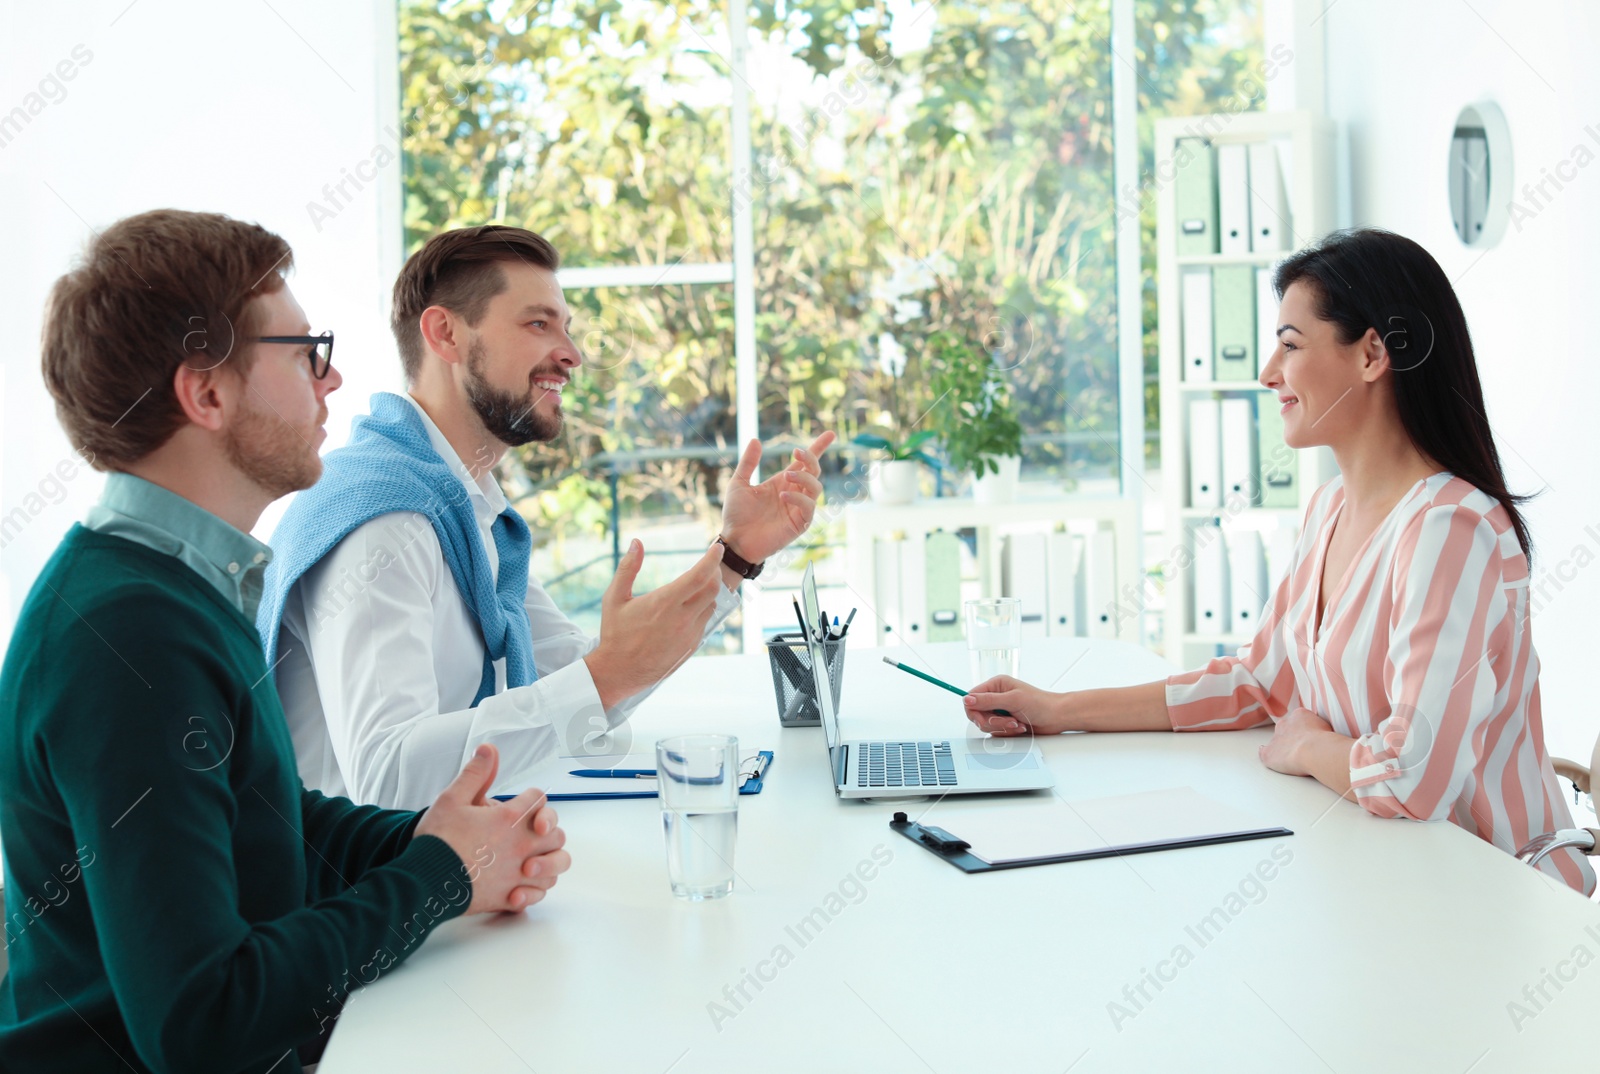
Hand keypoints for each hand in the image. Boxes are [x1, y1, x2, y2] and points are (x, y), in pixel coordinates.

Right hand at [414, 744, 570, 914]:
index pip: (539, 799)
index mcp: (510, 818)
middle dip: (547, 829)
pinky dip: (535, 889)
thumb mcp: (451, 798)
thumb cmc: (438, 840)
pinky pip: (538, 893)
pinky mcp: (510, 896)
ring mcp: (518, 873)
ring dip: (548, 861)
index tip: (521, 803)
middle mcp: (521, 845)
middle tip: (532, 830)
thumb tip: (488, 749)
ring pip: (554, 867)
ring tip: (532, 859)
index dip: (531, 798)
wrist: (423, 881)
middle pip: (556, 834)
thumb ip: (475, 774)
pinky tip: (521, 883)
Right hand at [584, 539, 723, 707]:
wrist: (620, 672)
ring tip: (696, 586)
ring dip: (707, 593)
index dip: (712, 559)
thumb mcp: (614, 598)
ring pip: (710, 606)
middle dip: (713, 573)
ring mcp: (689, 635)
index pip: (699, 575)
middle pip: (712, 589)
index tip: (716, 548)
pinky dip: (701, 611)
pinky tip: (688, 609)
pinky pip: (704, 623)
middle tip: (707, 566)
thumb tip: (636, 542)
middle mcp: (682, 619)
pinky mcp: (691, 647)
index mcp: (665, 603)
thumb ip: (627, 568)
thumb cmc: (615, 634)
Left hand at [720, 431, 836, 564]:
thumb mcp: (739, 483)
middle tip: (796, 452)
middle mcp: (794, 494)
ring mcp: (798, 509)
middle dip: (810, 458)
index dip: (818, 448)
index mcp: (782, 483)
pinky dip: (798, 497)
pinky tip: (783, 495)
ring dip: (804, 477)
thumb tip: (756, 439)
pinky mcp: (799, 524)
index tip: (830, 434)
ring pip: (816, 487)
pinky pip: (809, 507)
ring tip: (785, 476)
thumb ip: (748, 463)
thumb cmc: (736, 515)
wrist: (734, 540)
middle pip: (815, 471)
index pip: (805, 463)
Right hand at [961, 676, 1069, 736]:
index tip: (981, 719)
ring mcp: (1000, 711)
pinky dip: (1008, 732)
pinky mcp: (1005, 722)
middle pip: (977, 714)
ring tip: (1017, 723)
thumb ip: (988, 700)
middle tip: (1007, 722)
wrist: (1056, 717)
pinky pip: (996, 732)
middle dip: (992, 722)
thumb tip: (968, 699)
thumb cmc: (1040, 703)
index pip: (972, 697)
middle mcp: (996, 697)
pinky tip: (1020, 727)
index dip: (974, 710)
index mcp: (996, 685)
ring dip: (1002, 727)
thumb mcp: (1013, 700)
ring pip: (987, 725)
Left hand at [1257, 707, 1335, 776]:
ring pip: (1277, 741)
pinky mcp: (1269, 754)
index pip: (1299, 720)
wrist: (1315, 750)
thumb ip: (1323, 726)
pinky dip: (1268, 755)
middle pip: (1286, 729)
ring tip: (1294, 757)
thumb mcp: (1329, 726)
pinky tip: (1273, 759)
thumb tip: (1325, 732)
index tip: (1311, 738)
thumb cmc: (1326, 740)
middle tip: (1304, 748)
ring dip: (1283, 748)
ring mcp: (1275, 739)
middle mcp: (1284, 724)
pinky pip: (1264, 753)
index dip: (1305, 730)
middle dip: (1292, 737)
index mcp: (1299, 715)